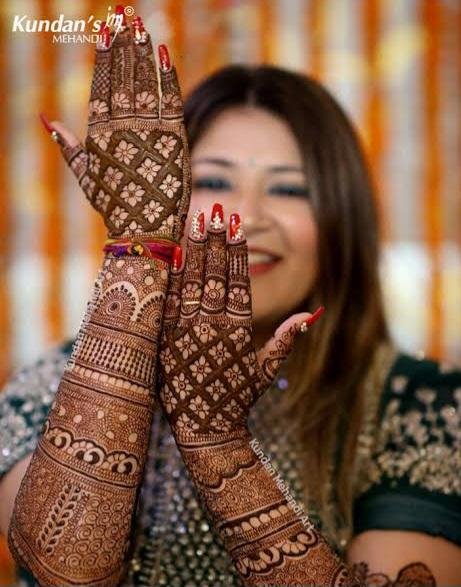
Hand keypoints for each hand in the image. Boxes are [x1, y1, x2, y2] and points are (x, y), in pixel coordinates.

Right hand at [41, 19, 189, 240]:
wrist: (143, 232)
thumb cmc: (115, 206)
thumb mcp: (86, 177)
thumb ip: (68, 147)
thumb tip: (45, 119)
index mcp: (99, 135)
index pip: (101, 86)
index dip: (104, 55)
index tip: (106, 28)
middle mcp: (122, 129)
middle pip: (122, 78)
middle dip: (122, 43)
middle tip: (124, 13)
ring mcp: (148, 133)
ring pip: (144, 84)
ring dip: (141, 52)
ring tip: (139, 25)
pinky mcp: (173, 141)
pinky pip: (169, 102)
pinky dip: (167, 77)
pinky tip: (163, 53)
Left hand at [158, 204, 323, 440]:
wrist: (206, 430)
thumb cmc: (237, 400)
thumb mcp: (266, 372)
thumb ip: (284, 341)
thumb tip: (310, 314)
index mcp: (238, 332)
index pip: (239, 283)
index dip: (238, 253)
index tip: (236, 226)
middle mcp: (213, 328)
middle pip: (216, 277)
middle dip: (216, 242)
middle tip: (216, 211)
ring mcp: (187, 333)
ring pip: (192, 284)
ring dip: (195, 251)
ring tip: (196, 222)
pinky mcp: (166, 342)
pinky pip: (168, 305)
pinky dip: (171, 279)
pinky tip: (173, 254)